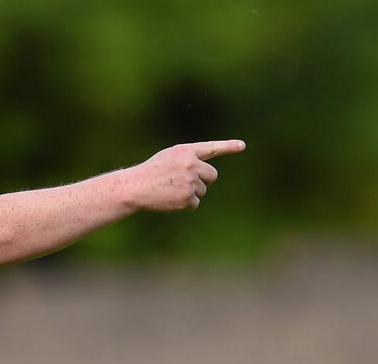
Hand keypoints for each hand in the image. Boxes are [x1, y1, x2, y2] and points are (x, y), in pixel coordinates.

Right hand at [126, 140, 245, 211]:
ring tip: (172, 189)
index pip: (211, 148)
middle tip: (184, 182)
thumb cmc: (152, 172)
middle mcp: (191, 164)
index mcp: (186, 151)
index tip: (242, 146)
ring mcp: (190, 181)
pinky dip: (185, 204)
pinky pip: (195, 202)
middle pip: (212, 175)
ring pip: (202, 190)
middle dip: (203, 180)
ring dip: (191, 192)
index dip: (228, 146)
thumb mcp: (170, 158)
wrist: (136, 187)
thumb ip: (189, 160)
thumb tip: (207, 174)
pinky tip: (171, 199)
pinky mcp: (187, 198)